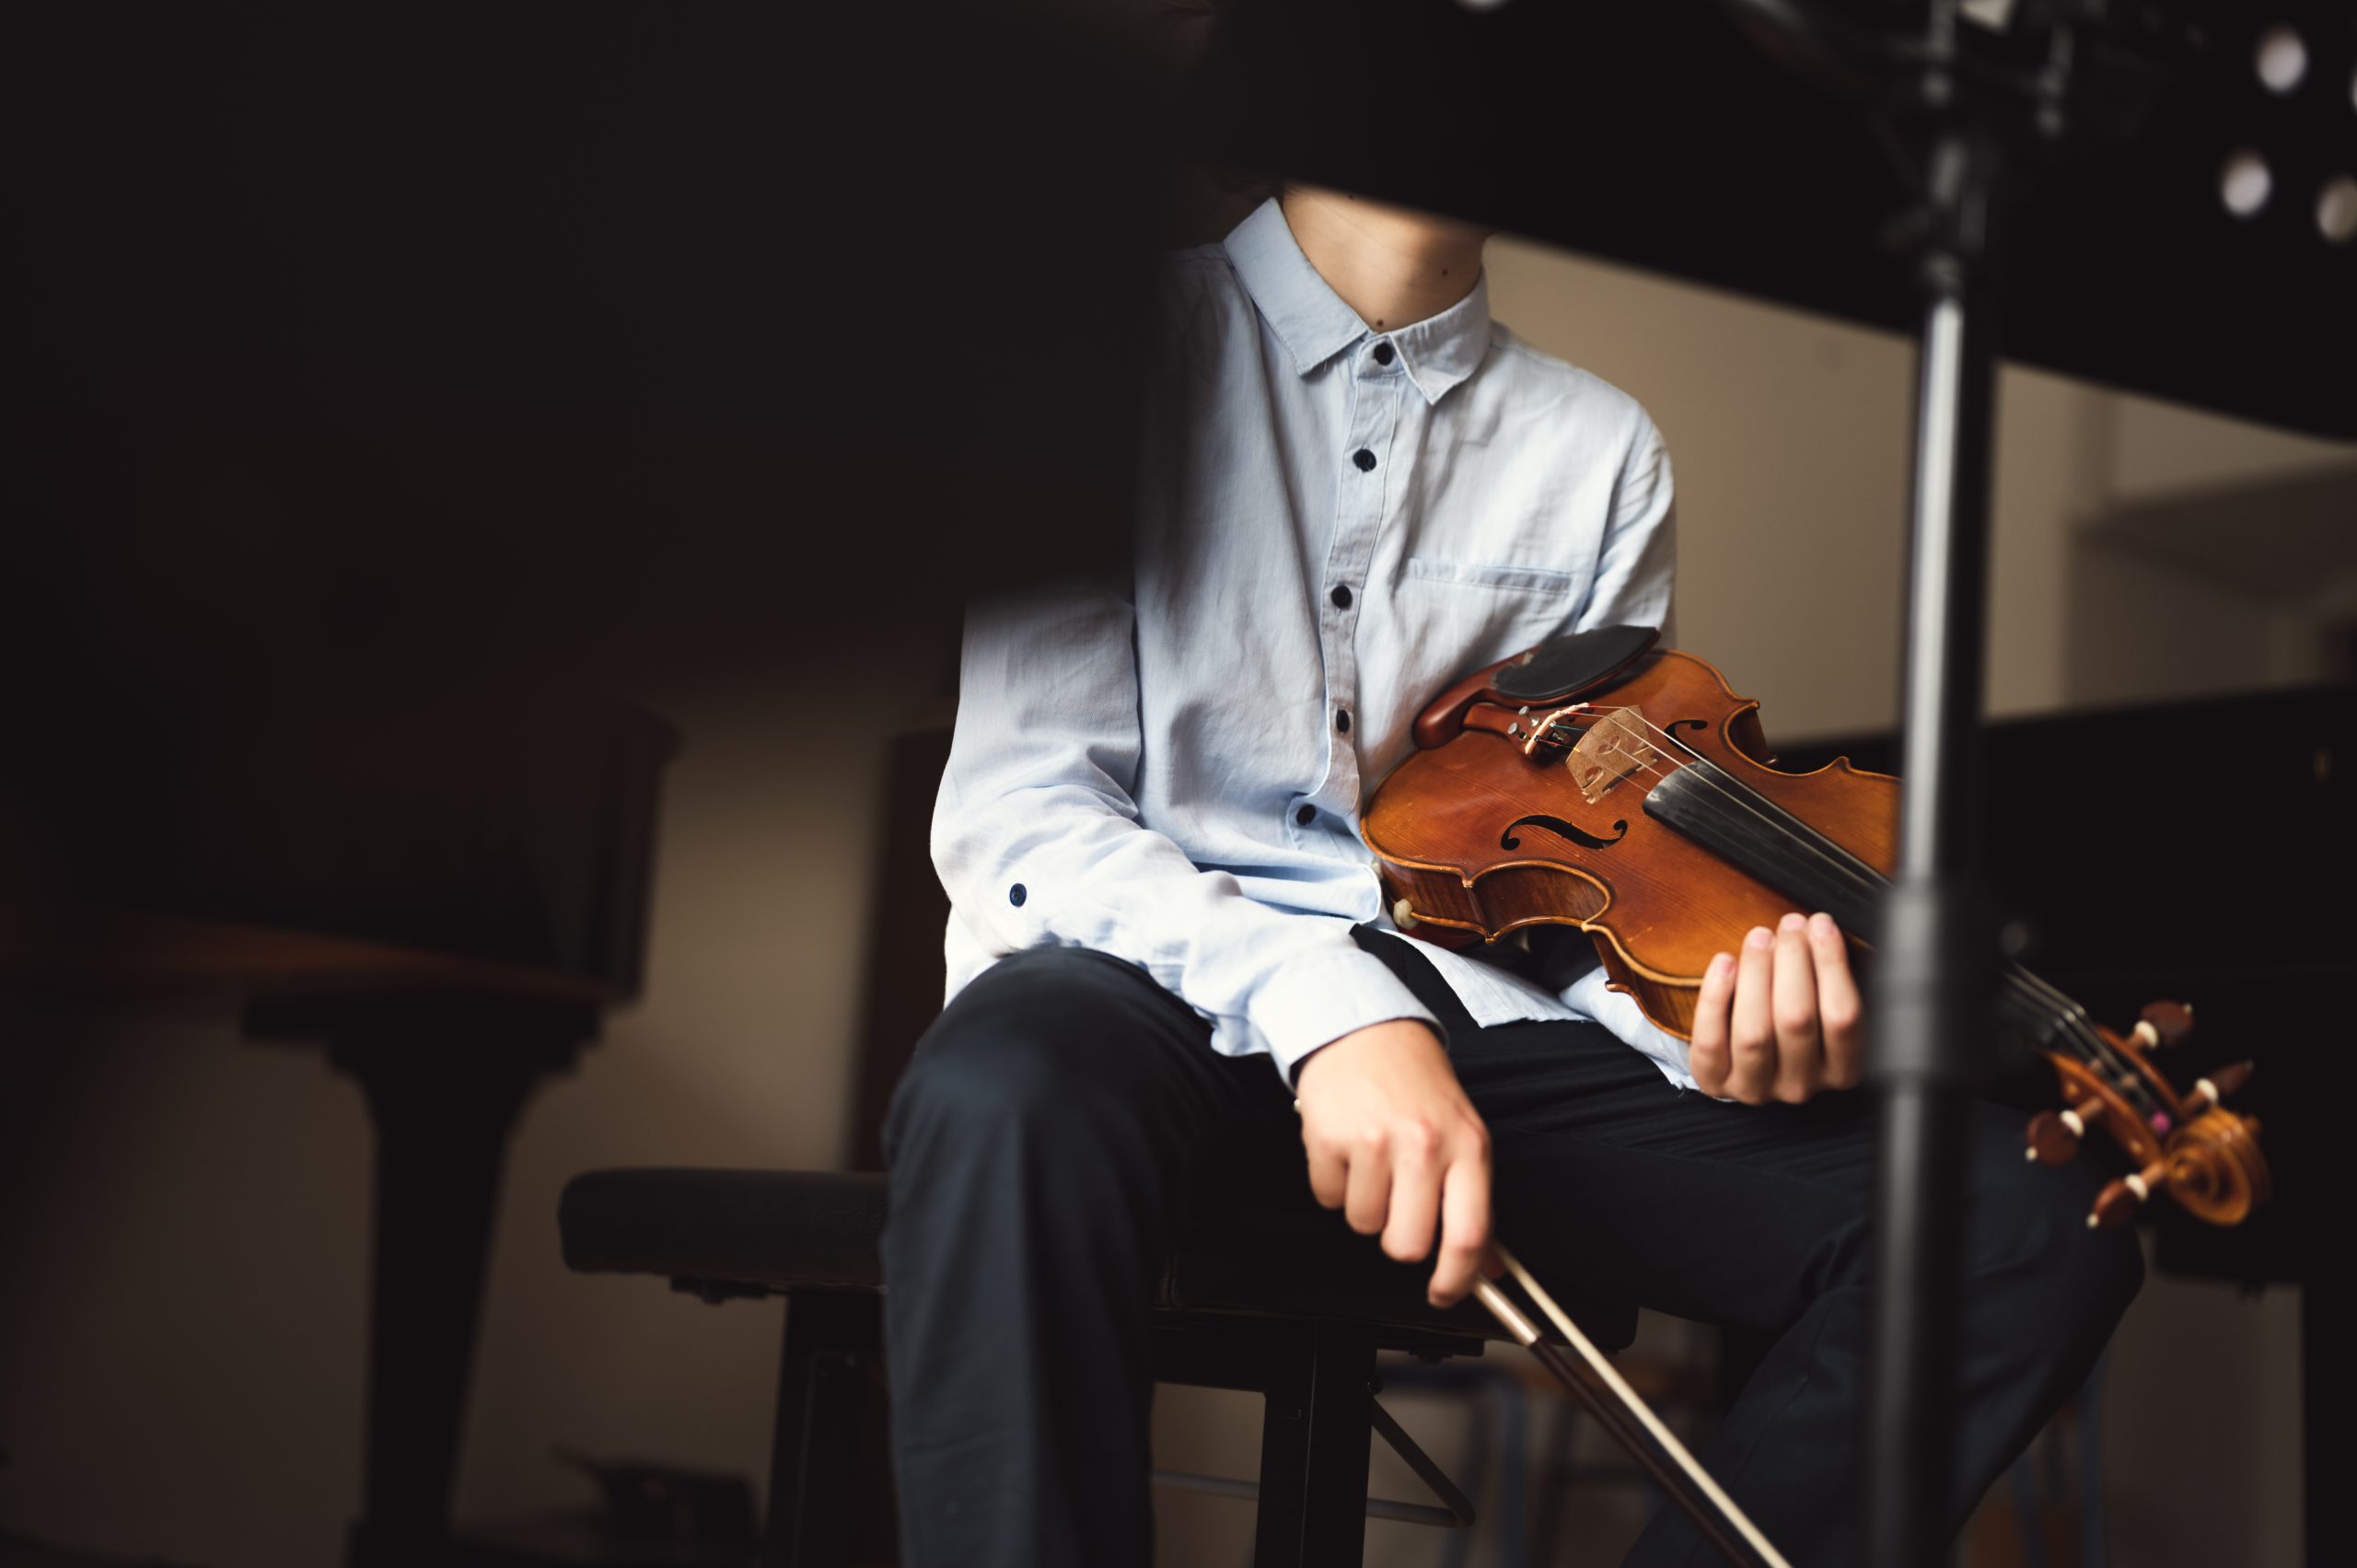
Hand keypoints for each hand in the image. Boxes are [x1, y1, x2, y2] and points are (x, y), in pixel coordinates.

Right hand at [1294, 1018, 1496, 1307]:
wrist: (1364, 1029)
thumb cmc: (1418, 1085)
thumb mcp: (1463, 1135)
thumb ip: (1474, 1202)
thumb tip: (1491, 1268)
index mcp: (1467, 1146)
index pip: (1469, 1235)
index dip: (1457, 1279)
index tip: (1444, 1293)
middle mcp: (1423, 1144)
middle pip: (1407, 1245)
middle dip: (1399, 1239)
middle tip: (1399, 1207)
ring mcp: (1374, 1140)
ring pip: (1363, 1225)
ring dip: (1364, 1207)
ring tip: (1373, 1164)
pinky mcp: (1328, 1137)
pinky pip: (1327, 1198)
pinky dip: (1333, 1184)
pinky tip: (1347, 1149)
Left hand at [1689, 911, 1863, 1103]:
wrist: (1745, 1057)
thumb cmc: (1792, 1016)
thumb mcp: (1820, 1003)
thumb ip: (1825, 975)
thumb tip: (1817, 925)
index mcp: (1841, 1069)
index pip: (1844, 1018)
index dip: (1832, 965)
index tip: (1821, 923)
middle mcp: (1802, 1085)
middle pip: (1796, 1020)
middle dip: (1793, 961)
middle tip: (1789, 924)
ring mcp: (1757, 1088)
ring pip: (1754, 1032)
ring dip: (1756, 975)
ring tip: (1759, 937)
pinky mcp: (1716, 1082)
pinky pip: (1711, 1042)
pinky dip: (1715, 998)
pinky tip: (1724, 962)